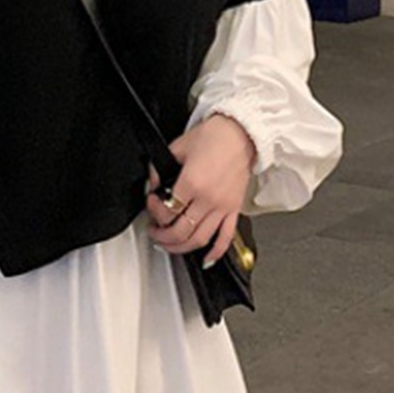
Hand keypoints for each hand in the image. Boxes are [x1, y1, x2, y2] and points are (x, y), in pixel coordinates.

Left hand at [144, 113, 255, 267]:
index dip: (154, 211)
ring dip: (181, 248)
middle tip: (155, 232)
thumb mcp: (178, 146)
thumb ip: (160, 168)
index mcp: (192, 183)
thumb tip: (152, 182)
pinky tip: (206, 259)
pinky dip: (215, 252)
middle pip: (180, 232)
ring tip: (170, 245)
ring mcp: (223, 207)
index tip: (152, 202)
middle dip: (162, 236)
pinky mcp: (234, 209)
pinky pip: (226, 238)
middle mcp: (208, 199)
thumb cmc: (214, 136)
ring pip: (200, 240)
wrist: (241, 133)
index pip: (167, 212)